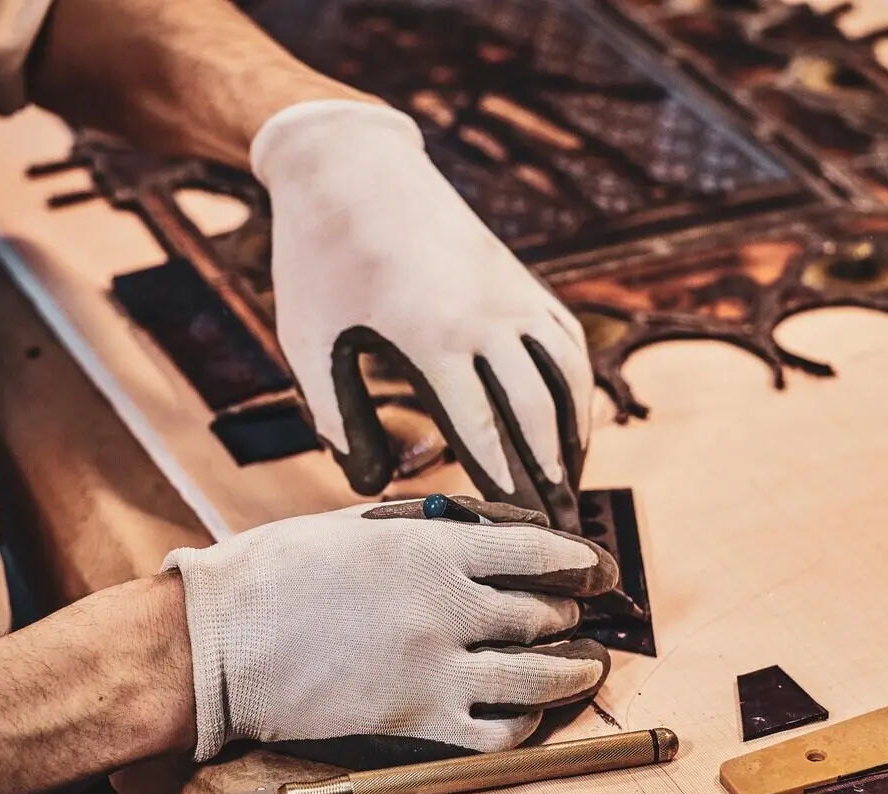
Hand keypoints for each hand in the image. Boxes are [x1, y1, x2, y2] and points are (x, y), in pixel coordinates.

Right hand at [163, 498, 616, 761]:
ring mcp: (436, 670)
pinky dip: (526, 722)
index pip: (540, 552)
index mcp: (432, 548)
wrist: (217, 642)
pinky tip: (529, 711)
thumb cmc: (277, 572)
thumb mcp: (356, 526)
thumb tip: (481, 529)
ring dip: (576, 671)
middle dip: (572, 612)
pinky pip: (499, 733)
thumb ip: (425, 527)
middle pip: (545, 613)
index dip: (581, 561)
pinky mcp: (416, 722)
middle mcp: (447, 607)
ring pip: (540, 676)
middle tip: (579, 614)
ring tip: (589, 667)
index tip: (597, 568)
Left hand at [251, 100, 593, 532]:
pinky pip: (565, 341)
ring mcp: (510, 293)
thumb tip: (371, 485)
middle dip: (550, 478)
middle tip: (559, 529)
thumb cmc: (320, 261)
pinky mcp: (519, 278)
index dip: (505, 488)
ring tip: (573, 485)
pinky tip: (571, 421)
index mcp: (429, 337)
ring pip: (565, 378)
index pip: (482, 432)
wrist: (351, 167)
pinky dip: (577, 388)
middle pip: (534, 414)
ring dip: (574, 436)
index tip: (519, 532)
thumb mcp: (310, 344)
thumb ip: (339, 420)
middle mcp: (485, 316)